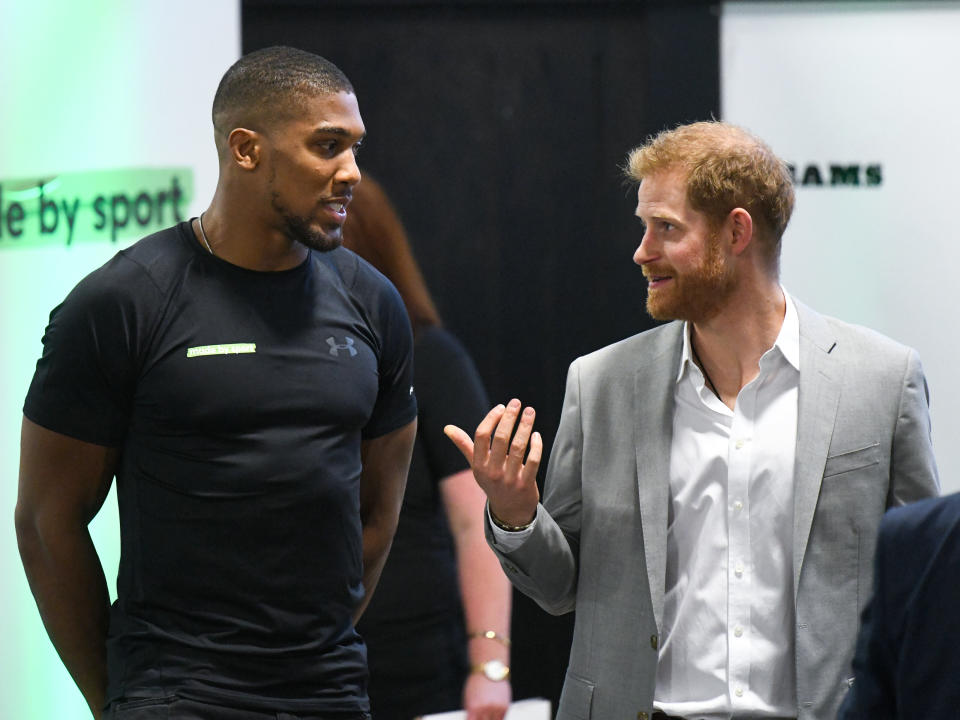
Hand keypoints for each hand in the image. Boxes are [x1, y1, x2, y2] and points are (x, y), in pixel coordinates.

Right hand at [444, 398, 541, 526]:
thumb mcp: (476, 466)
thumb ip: (464, 445)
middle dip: (509, 418)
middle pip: (500, 439)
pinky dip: (536, 446)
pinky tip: (536, 434)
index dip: (491, 419)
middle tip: (517, 403)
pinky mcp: (525, 485)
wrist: (509, 511)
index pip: (482, 436)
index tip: (502, 407)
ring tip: (530, 411)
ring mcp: (509, 479)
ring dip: (525, 426)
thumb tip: (447, 428)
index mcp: (479, 465)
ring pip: (518, 447)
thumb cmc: (492, 481)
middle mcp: (492, 472)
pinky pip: (533, 461)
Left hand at [463, 672, 510, 719]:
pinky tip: (494, 713)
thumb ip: (470, 712)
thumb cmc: (476, 684)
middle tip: (481, 715)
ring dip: (490, 718)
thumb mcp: (468, 698)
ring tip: (487, 713)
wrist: (490, 670)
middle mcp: (485, 709)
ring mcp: (496, 708)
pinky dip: (497, 717)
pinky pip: (501, 718)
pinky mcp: (505, 707)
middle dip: (481, 719)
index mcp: (473, 707)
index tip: (473, 718)